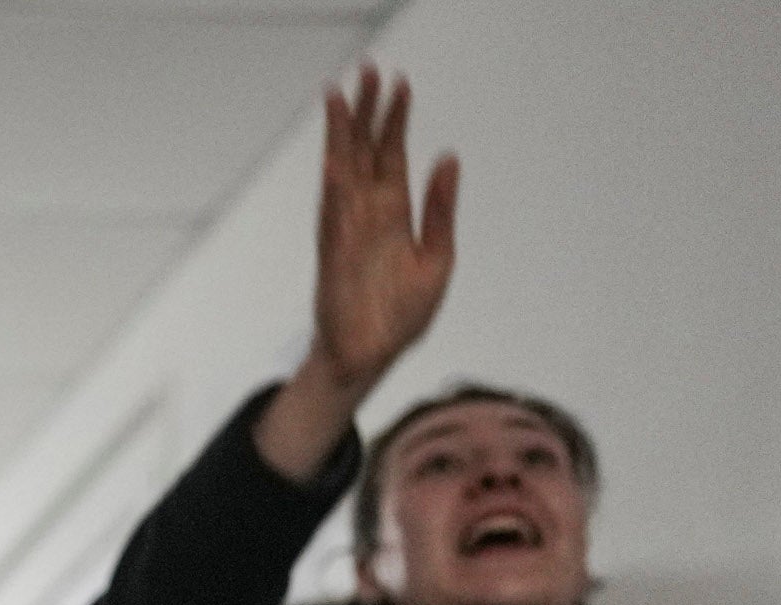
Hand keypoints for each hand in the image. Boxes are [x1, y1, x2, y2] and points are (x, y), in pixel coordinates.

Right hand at [254, 66, 458, 483]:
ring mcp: (347, 234)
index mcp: (393, 214)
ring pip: (342, 174)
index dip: (395, 121)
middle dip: (366, 112)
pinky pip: (332, 219)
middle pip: (364, 153)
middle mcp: (366, 216)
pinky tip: (334, 163)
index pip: (392, 156)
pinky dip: (333, 191)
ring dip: (341, 138)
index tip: (399, 84)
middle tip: (366, 70)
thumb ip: (440, 209)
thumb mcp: (438, 257)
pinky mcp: (335, 259)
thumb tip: (448, 159)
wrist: (373, 358)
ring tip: (341, 99)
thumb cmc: (401, 315)